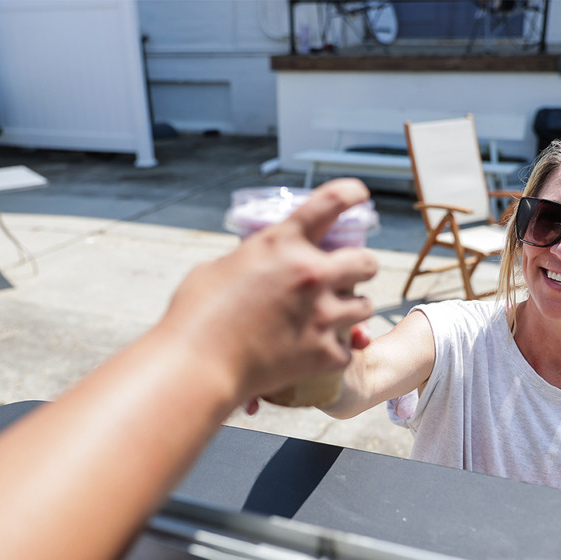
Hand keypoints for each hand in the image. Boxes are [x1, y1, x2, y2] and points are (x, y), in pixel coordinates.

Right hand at [166, 179, 377, 404]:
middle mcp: (310, 273)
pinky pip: (347, 348)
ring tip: (337, 317)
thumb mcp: (218, 268)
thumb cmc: (194, 316)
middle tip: (350, 277)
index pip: (330, 203)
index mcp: (281, 243)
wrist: (196, 365)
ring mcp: (322, 314)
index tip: (359, 194)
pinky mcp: (323, 352)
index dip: (350, 193)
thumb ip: (248, 260)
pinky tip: (318, 352)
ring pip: (366, 306)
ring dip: (353, 309)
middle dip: (361, 268)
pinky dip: (335, 351)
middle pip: (366, 262)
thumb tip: (254, 264)